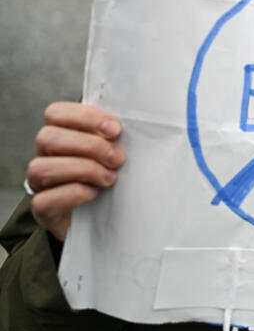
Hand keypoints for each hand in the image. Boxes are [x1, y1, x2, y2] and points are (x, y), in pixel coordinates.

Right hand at [26, 102, 124, 241]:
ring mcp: (40, 183)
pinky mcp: (43, 209)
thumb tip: (135, 124)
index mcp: (61, 134)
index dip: (85, 117)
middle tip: (118, 158)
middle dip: (90, 146)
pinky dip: (74, 193)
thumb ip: (114, 136)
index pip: (56, 113)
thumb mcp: (114, 151)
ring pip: (42, 167)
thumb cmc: (111, 174)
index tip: (116, 129)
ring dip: (83, 169)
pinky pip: (46, 199)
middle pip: (48, 137)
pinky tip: (95, 193)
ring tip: (110, 178)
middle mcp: (45, 156)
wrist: (105, 217)